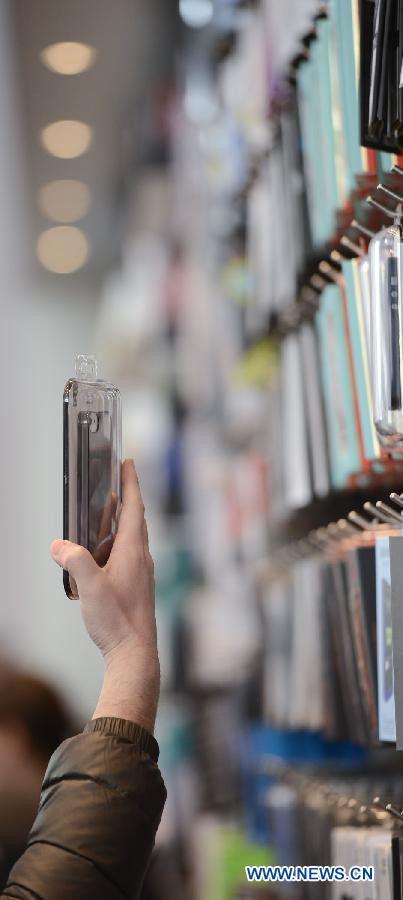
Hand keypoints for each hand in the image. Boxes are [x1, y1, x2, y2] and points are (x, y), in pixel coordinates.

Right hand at [50, 460, 159, 733]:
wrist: (135, 653)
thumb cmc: (118, 620)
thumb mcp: (90, 586)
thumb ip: (75, 561)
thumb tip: (59, 545)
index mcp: (133, 550)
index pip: (134, 507)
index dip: (131, 483)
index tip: (128, 463)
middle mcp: (141, 557)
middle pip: (134, 519)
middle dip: (125, 497)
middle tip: (115, 481)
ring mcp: (140, 572)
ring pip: (130, 538)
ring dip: (119, 521)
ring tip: (104, 512)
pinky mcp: (136, 586)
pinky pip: (127, 554)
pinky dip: (116, 543)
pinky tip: (102, 553)